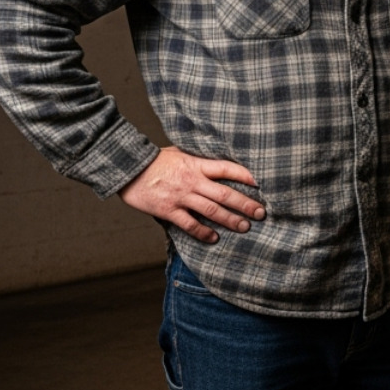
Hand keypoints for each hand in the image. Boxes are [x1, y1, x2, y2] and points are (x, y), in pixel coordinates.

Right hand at [120, 147, 262, 243]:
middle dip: (246, 204)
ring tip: (245, 227)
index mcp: (196, 165)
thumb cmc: (154, 160)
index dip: (246, 176)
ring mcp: (181, 197)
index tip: (262, 183)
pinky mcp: (168, 210)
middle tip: (261, 213)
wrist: (127, 168)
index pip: (227, 169)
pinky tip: (214, 238)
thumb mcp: (180, 152)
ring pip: (212, 211)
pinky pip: (190, 224)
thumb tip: (218, 159)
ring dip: (230, 220)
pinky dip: (203, 232)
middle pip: (225, 194)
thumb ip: (199, 158)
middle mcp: (192, 181)